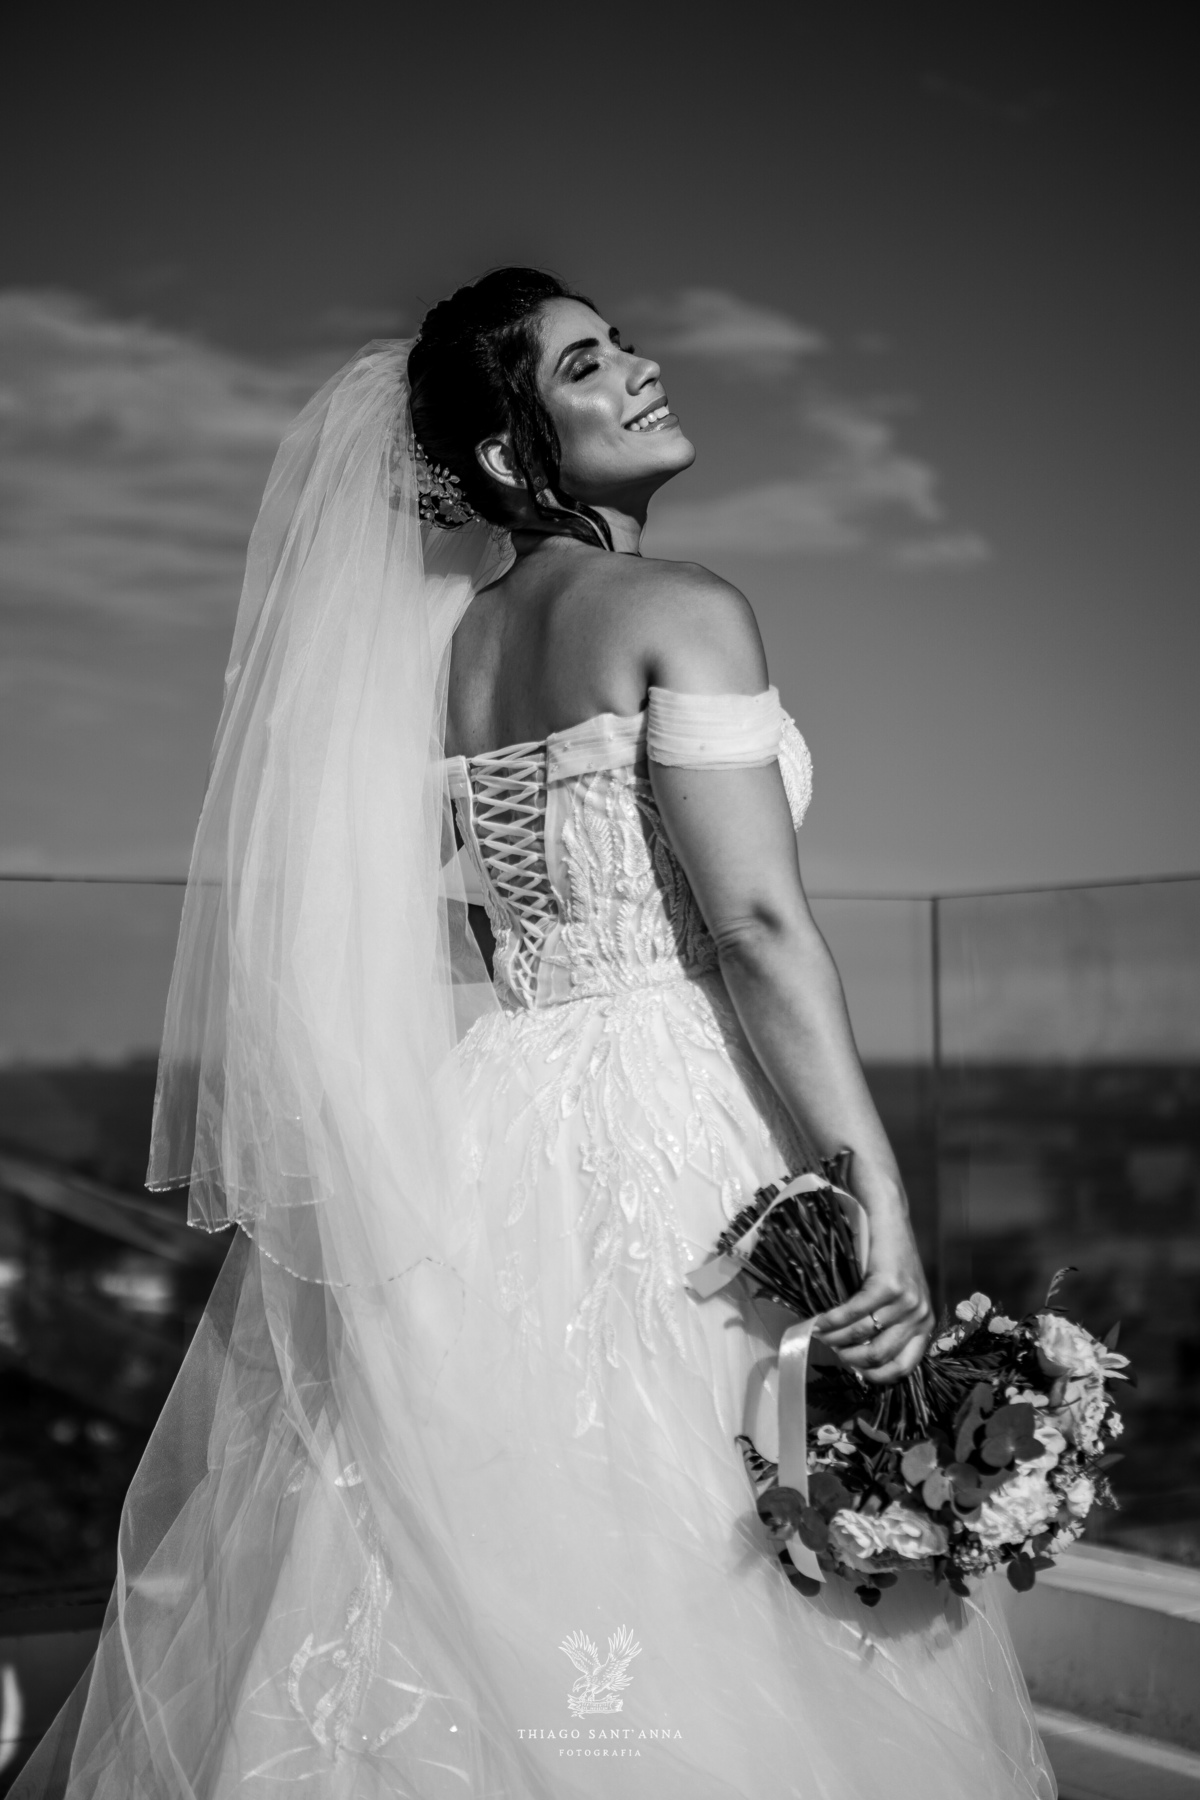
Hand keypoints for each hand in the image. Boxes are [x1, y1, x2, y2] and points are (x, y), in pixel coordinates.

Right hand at [811, 1206, 932, 1383]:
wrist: (888, 1216)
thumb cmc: (888, 1257)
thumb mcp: (898, 1298)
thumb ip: (887, 1325)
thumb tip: (856, 1355)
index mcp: (925, 1324)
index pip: (904, 1366)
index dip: (876, 1376)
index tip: (854, 1372)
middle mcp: (921, 1315)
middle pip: (880, 1355)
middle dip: (850, 1358)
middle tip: (830, 1349)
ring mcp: (907, 1301)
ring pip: (864, 1334)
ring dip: (836, 1338)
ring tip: (820, 1332)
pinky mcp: (889, 1285)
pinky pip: (854, 1312)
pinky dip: (833, 1320)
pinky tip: (820, 1320)